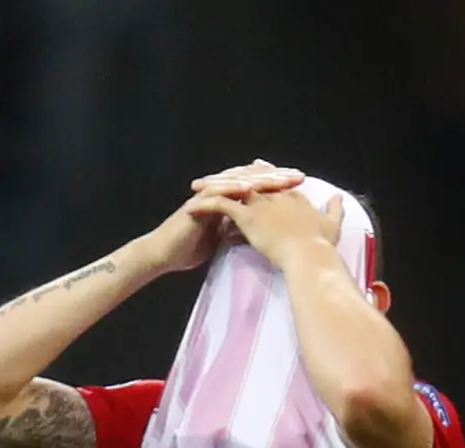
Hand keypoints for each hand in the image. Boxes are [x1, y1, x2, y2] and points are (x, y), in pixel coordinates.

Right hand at [133, 162, 298, 274]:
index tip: (301, 188)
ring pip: (238, 181)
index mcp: (229, 201)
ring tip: (281, 178)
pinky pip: (219, 191)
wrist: (163, 254)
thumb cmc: (188, 248)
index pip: (258, 189)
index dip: (279, 187)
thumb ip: (236, 231)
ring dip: (259, 179)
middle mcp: (221, 193)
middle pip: (253, 179)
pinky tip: (249, 187)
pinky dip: (233, 188)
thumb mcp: (221, 240)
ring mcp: (209, 195)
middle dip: (276, 177)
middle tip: (299, 175)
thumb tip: (252, 233)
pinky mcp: (198, 202)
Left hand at [204, 170, 341, 265]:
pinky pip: (222, 206)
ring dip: (214, 186)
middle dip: (235, 175)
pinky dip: (206, 205)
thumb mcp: (333, 224)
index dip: (265, 175)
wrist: (311, 256)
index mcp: (294, 196)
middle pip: (252, 178)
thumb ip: (334, 209)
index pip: (276, 181)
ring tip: (197, 187)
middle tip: (221, 174)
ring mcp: (262, 204)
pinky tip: (191, 206)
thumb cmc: (322, 246)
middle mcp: (276, 195)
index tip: (257, 170)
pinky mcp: (249, 216)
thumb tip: (338, 196)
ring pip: (233, 188)